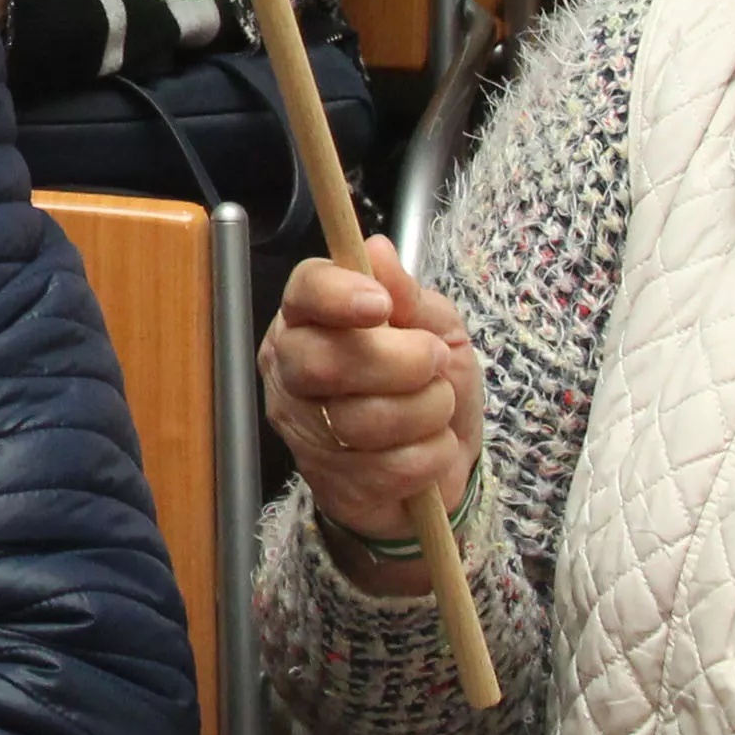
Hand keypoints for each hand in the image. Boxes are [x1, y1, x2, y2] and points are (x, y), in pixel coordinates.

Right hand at [258, 239, 480, 556]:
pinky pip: (390, 467)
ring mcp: (305, 433)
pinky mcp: (331, 484)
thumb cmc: (430, 383)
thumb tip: (377, 250)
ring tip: (437, 406)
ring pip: (364, 418)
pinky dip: (430, 455)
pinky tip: (428, 448)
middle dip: (400, 362)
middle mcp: (292, 373)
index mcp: (310, 320)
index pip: (303, 293)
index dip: (339, 295)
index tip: (380, 305)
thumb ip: (407, 293)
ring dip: (427, 410)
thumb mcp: (435, 327)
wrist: (443, 462)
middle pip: (324, 361)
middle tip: (433, 361)